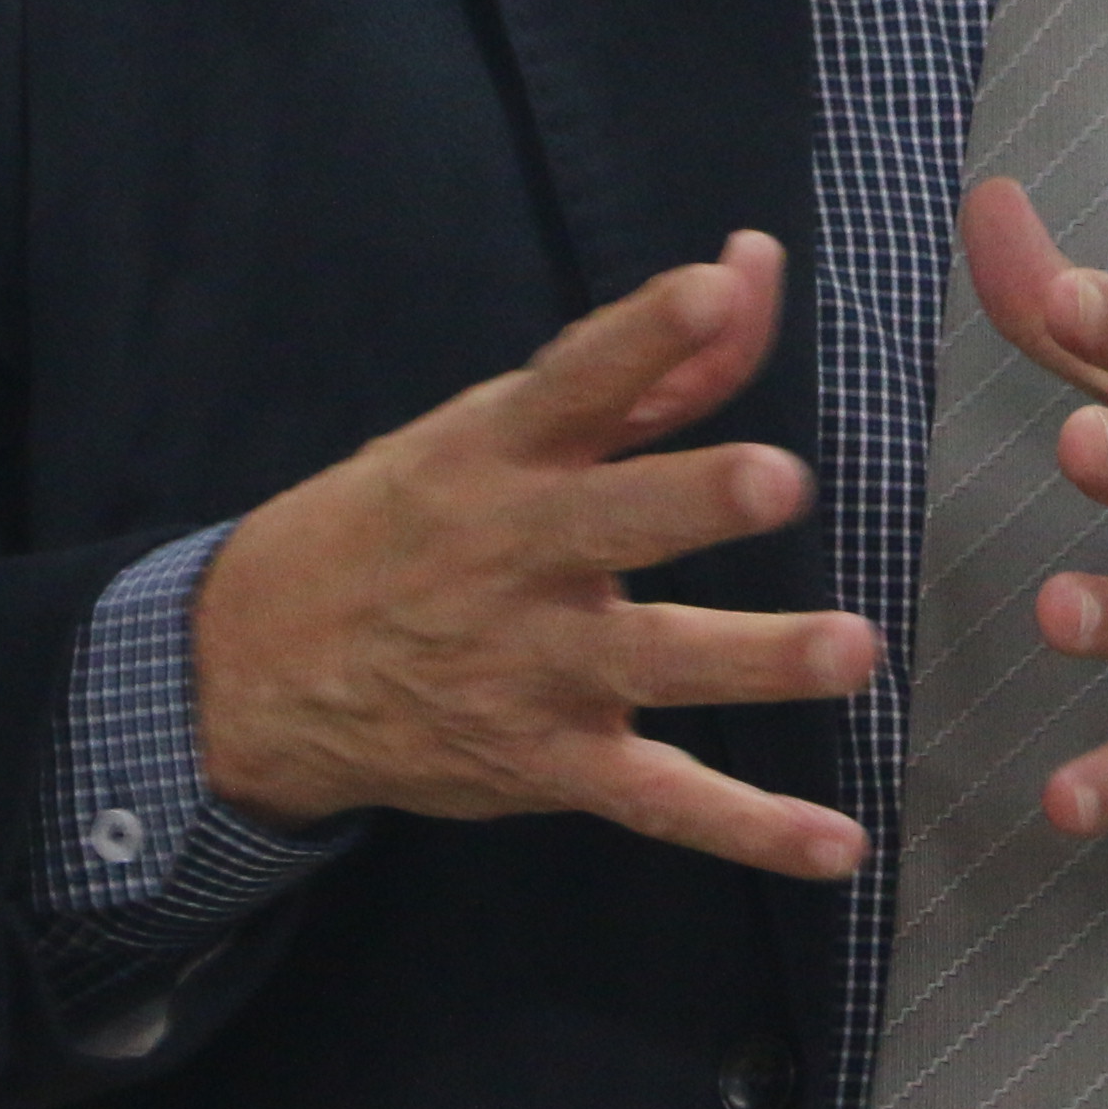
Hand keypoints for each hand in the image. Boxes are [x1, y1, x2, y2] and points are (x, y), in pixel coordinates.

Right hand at [191, 234, 879, 877]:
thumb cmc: (414, 521)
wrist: (257, 668)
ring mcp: (533, 666)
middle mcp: (518, 553)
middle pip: (617, 520)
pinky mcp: (548, 761)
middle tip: (778, 479)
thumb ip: (649, 359)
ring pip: (653, 663)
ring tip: (850, 650)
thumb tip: (755, 261)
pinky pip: (660, 802)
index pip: (577, 378)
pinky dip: (750, 830)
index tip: (713, 288)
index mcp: (503, 451)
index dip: (645, 332)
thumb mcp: (499, 428)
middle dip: (695, 499)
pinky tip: (839, 846)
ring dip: (754, 658)